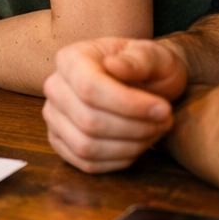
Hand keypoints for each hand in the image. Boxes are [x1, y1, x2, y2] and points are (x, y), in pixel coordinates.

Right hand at [42, 37, 187, 173]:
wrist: (144, 84)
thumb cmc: (148, 68)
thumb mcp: (154, 56)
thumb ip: (138, 59)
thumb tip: (114, 66)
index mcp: (71, 59)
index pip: (89, 88)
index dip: (128, 105)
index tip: (163, 109)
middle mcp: (55, 87)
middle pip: (88, 121)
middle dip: (135, 128)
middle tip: (165, 121)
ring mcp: (54, 117)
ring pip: (86, 146)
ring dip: (129, 147)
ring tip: (154, 132)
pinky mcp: (60, 141)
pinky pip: (86, 163)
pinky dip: (118, 161)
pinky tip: (139, 145)